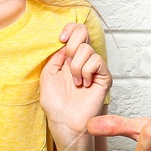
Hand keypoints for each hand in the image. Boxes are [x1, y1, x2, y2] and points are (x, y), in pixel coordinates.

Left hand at [39, 21, 110, 150]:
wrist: (65, 121)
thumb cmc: (55, 104)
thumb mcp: (47, 75)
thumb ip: (55, 56)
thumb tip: (65, 43)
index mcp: (68, 57)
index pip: (74, 31)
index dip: (69, 29)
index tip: (61, 38)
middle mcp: (82, 60)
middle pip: (83, 32)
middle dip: (71, 46)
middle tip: (67, 63)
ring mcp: (94, 68)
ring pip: (87, 50)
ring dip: (76, 66)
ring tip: (75, 82)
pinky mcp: (103, 77)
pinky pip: (97, 61)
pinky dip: (87, 71)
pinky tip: (84, 84)